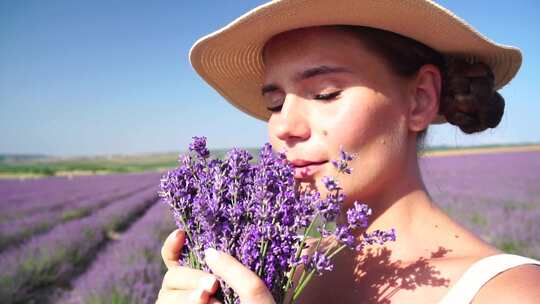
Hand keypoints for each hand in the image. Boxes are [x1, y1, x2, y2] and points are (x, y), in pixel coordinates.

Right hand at [156, 229, 275, 303]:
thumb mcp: (255, 293)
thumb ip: (234, 271)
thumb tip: (209, 252)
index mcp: (206, 281)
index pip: (178, 259)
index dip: (173, 246)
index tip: (181, 234)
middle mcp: (192, 294)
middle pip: (171, 278)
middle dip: (189, 277)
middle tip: (212, 286)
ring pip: (166, 296)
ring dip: (186, 297)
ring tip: (210, 301)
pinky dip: (186, 303)